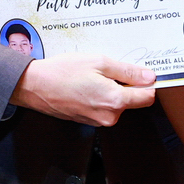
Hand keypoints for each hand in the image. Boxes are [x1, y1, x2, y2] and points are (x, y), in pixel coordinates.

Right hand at [11, 53, 157, 126]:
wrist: (34, 86)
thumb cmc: (62, 72)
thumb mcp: (99, 62)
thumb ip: (127, 71)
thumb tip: (149, 77)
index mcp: (115, 101)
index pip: (148, 97)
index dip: (147, 83)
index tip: (143, 72)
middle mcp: (109, 116)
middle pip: (133, 101)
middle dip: (126, 85)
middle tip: (108, 69)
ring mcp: (98, 121)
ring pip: (117, 104)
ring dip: (112, 90)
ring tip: (93, 76)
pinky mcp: (88, 121)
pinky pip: (104, 108)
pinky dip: (100, 96)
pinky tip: (86, 84)